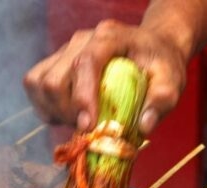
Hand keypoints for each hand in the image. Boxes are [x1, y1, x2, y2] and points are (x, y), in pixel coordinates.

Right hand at [23, 20, 188, 134]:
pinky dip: (45, 107)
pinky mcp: (56, 63)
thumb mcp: (172, 80)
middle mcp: (81, 40)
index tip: (88, 127)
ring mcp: (65, 50)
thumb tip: (144, 126)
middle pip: (53, 79)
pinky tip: (66, 117)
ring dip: (53, 111)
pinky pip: (34, 86)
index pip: (85, 63)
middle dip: (67, 113)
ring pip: (37, 83)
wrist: (152, 48)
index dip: (82, 97)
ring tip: (77, 123)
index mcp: (109, 38)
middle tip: (90, 129)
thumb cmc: (161, 64)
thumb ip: (162, 100)